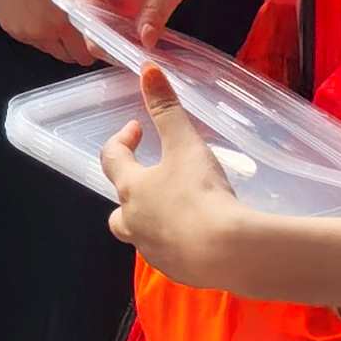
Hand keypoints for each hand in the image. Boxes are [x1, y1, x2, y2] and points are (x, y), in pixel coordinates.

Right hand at [0, 0, 87, 58]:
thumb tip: (99, 9)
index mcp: (66, 20)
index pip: (86, 53)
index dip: (94, 45)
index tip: (95, 35)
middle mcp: (44, 32)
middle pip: (67, 57)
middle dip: (75, 47)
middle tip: (78, 30)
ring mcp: (23, 31)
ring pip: (47, 48)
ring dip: (55, 40)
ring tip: (55, 18)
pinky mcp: (7, 25)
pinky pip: (29, 38)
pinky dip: (36, 30)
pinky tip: (37, 10)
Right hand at [71, 0, 283, 47]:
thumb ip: (158, 8)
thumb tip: (144, 42)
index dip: (84, 20)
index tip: (104, 44)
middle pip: (82, 9)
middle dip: (99, 34)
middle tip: (124, 56)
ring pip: (94, 17)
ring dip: (110, 36)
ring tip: (132, 53)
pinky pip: (109, 19)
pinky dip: (120, 33)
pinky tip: (135, 45)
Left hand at [101, 73, 249, 285]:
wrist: (229, 251)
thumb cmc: (201, 193)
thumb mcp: (186, 145)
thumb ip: (167, 108)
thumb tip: (147, 68)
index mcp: (132, 190)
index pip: (112, 160)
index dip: (122, 140)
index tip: (137, 128)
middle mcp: (134, 224)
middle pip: (118, 209)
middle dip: (130, 192)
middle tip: (154, 179)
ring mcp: (154, 251)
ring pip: (142, 235)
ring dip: (153, 220)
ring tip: (179, 208)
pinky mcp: (178, 271)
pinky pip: (170, 254)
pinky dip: (178, 243)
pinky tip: (199, 236)